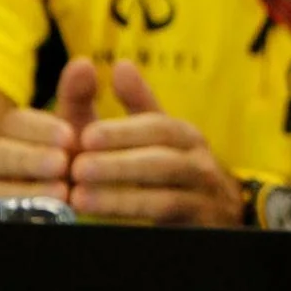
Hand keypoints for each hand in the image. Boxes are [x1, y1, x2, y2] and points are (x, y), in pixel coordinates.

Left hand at [0, 57, 241, 224]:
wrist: (213, 211)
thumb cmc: (170, 167)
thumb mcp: (154, 133)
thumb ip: (135, 101)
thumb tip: (120, 64)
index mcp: (186, 136)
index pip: (158, 127)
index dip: (122, 132)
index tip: (85, 136)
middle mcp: (200, 164)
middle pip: (162, 162)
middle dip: (117, 164)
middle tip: (76, 168)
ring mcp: (204, 198)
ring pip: (164, 197)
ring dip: (119, 197)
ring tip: (79, 197)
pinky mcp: (201, 225)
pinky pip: (167, 221)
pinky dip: (133, 217)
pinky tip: (100, 217)